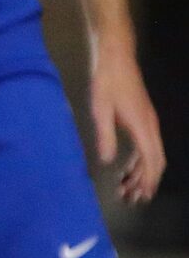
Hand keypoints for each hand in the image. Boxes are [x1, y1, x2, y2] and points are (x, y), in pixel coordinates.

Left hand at [91, 49, 166, 204]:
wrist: (115, 59)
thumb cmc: (107, 83)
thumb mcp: (101, 110)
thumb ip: (105, 136)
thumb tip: (109, 162)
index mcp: (143, 127)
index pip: (152, 160)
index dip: (149, 180)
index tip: (143, 196)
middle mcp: (150, 127)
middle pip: (155, 161)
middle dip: (145, 181)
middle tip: (132, 198)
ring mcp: (148, 123)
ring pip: (151, 154)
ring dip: (141, 172)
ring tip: (126, 188)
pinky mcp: (142, 119)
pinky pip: (145, 146)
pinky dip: (138, 160)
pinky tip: (126, 168)